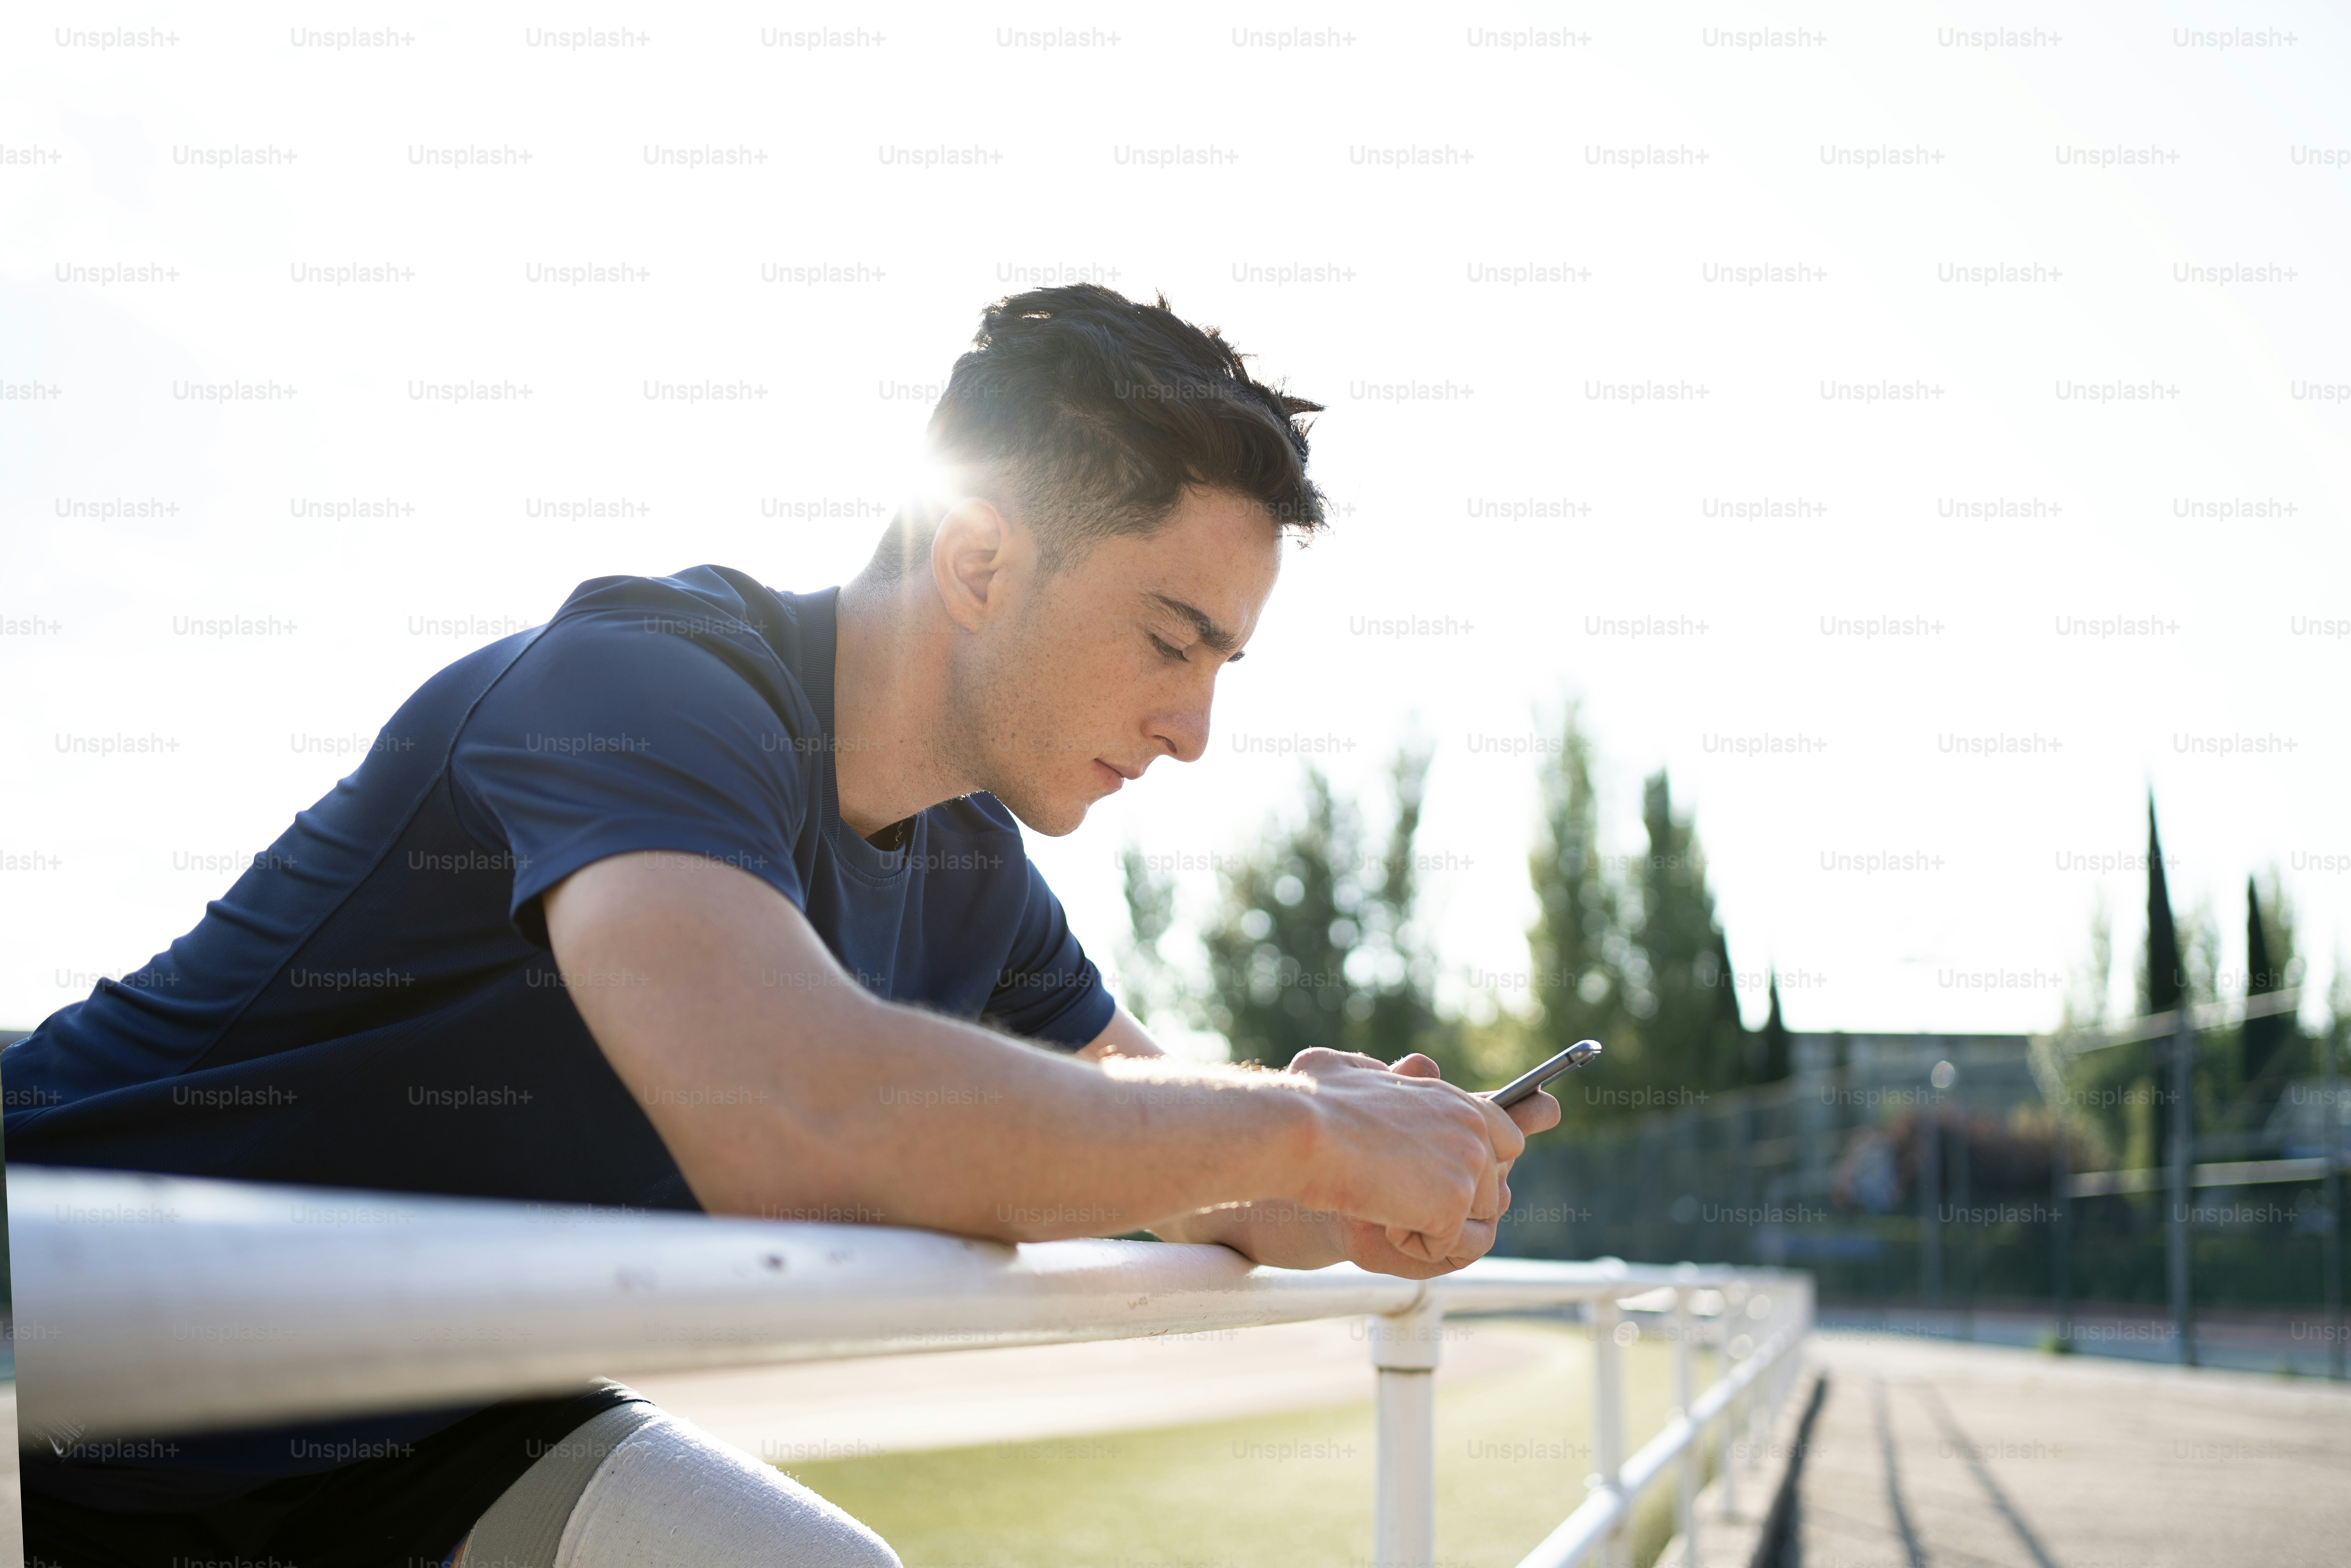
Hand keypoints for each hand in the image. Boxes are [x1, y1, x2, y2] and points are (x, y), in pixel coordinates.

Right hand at [1284, 1047, 1527, 1270]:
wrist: (1299, 1133)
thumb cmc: (1309, 1100)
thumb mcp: (1345, 1070)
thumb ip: (1385, 1072)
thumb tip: (1419, 1066)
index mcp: (1455, 1100)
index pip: (1508, 1138)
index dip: (1483, 1167)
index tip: (1448, 1181)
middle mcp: (1473, 1129)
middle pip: (1492, 1190)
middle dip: (1453, 1204)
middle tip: (1402, 1197)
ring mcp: (1468, 1167)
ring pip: (1472, 1223)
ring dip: (1430, 1226)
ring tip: (1384, 1204)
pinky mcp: (1453, 1205)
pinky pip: (1444, 1247)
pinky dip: (1410, 1245)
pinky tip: (1379, 1218)